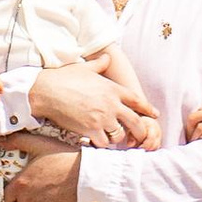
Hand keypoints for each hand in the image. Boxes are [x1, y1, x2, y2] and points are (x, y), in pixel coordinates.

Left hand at [2, 145, 81, 201]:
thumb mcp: (40, 144)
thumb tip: (1, 141)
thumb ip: (18, 141)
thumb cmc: (63, 158)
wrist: (87, 176)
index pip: (4, 200)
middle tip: (29, 199)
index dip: (9, 198)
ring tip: (43, 200)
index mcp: (20, 185)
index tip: (16, 194)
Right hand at [27, 62, 147, 145]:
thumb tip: (107, 57)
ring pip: (119, 135)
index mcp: (112, 89)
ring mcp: (102, 118)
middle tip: (140, 137)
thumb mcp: (85, 68)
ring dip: (117, 138)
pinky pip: (104, 143)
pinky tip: (98, 142)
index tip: (155, 115)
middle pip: (135, 122)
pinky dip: (102, 144)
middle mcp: (111, 104)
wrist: (46, 91)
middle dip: (140, 131)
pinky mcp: (90, 130)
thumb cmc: (64, 78)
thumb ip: (100, 65)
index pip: (137, 100)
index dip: (147, 109)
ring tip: (112, 138)